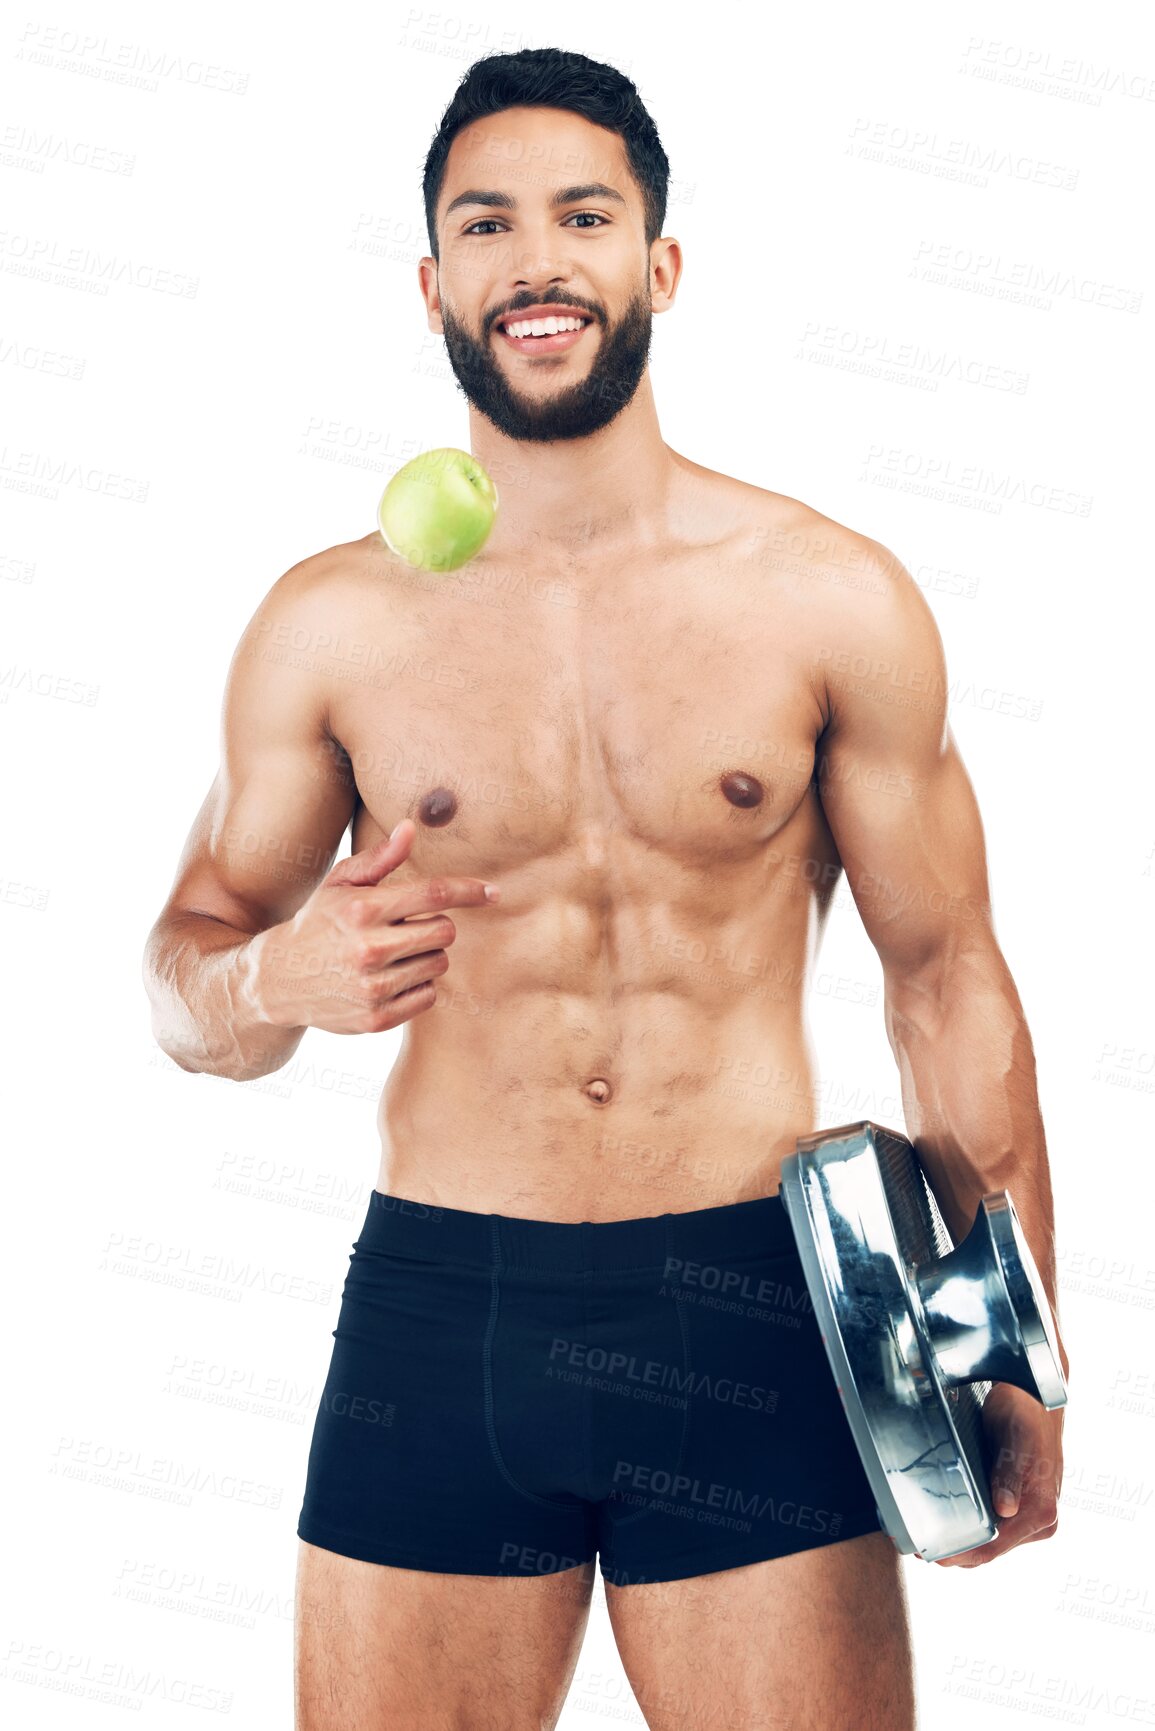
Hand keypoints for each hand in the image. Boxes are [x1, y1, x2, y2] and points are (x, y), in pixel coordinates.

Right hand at [248, 818, 498, 1035]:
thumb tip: (412, 827)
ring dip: (426, 956)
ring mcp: (373, 988)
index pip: (433, 894)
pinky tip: (390, 979)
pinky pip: (429, 996)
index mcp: (361, 910)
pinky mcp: (377, 1019)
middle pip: (445, 931)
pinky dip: (418, 986)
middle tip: (409, 927)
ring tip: (393, 954)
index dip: (469, 891)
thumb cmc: (317, 923)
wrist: (276, 981)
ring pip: (439, 964)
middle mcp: (368, 949)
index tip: (492, 892)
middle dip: (436, 925)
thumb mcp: (340, 885)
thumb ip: (380, 859)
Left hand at [929, 1381, 1064, 1567]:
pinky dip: (969, 1527)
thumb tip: (1006, 1509)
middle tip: (915, 1545)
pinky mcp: (1017, 1504)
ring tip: (923, 1535)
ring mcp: (1028, 1515)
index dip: (961, 1554)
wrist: (1034, 1393)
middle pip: (989, 1549)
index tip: (929, 1554)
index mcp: (1041, 1511)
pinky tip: (944, 1520)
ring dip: (960, 1540)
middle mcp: (1038, 1520)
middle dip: (955, 1551)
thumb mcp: (1015, 1438)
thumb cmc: (1025, 1411)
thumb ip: (1010, 1474)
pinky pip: (990, 1525)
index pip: (994, 1546)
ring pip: (988, 1540)